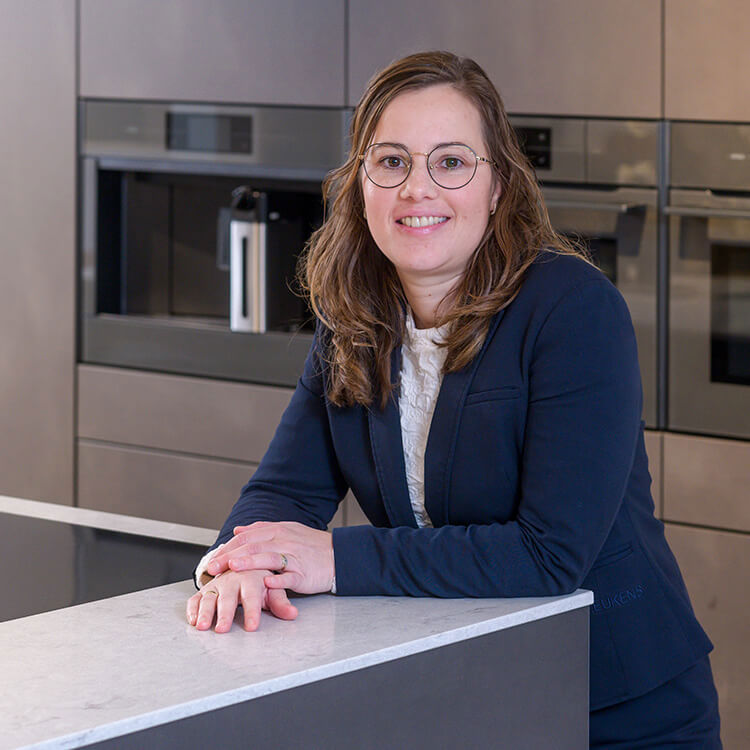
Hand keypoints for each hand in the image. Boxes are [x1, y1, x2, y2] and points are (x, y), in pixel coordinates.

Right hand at [186, 569, 296, 632]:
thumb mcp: (272, 589)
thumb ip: (281, 603)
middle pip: (228, 597)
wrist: (244, 563)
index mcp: (251, 579)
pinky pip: (196, 598)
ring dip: (205, 612)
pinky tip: (193, 620)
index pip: (252, 596)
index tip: (252, 627)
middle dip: (225, 614)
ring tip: (203, 626)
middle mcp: (232, 580)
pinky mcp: (206, 590)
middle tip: (223, 629)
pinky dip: (193, 609)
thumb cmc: (260, 580)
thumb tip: (292, 614)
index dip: (252, 611)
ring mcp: (217, 585)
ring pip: (210, 598)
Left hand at [206, 521, 334, 595]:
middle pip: (253, 547)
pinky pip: (289, 576)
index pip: (247, 537)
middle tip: (213, 566)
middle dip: (230, 556)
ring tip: (234, 567)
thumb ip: (261, 530)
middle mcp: (284, 541)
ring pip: (269, 558)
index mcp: (277, 531)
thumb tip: (238, 530)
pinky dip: (278, 580)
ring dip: (250, 563)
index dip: (228, 547)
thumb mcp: (286, 530)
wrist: (338, 555)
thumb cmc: (310, 545)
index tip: (213, 557)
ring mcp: (294, 557)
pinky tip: (267, 583)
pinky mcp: (303, 574)